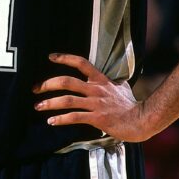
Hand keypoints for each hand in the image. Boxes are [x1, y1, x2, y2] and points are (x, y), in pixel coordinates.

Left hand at [34, 54, 150, 141]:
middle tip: (35, 88)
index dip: (65, 58)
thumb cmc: (132, 105)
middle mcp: (96, 90)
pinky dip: (60, 119)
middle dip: (47, 84)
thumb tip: (110, 79)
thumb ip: (111, 83)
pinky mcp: (97, 118)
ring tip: (38, 106)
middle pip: (66, 81)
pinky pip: (74, 117)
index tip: (50, 57)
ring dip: (49, 103)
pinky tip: (51, 121)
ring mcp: (96, 104)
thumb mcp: (121, 87)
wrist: (143, 120)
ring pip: (67, 100)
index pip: (81, 63)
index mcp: (101, 80)